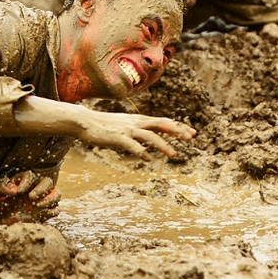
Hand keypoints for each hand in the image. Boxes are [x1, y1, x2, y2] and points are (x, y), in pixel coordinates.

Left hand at [0, 170, 60, 224]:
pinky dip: (52, 211)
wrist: (2, 225)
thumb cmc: (0, 208)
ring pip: (56, 193)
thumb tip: (12, 189)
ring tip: (38, 206)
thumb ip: (0, 189)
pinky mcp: (47, 212)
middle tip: (31, 197)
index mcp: (25, 182)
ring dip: (50, 199)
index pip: (30, 175)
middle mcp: (37, 188)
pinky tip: (42, 214)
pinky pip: (56, 209)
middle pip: (47, 181)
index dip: (26, 181)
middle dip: (41, 188)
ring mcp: (43, 200)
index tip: (19, 191)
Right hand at [74, 108, 196, 159]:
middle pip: (161, 125)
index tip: (192, 133)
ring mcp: (127, 130)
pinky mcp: (118, 138)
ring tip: (173, 155)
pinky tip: (148, 159)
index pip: (163, 121)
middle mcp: (136, 123)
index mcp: (139, 119)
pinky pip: (132, 146)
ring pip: (149, 136)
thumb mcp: (125, 125)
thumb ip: (138, 129)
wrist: (85, 121)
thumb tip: (149, 139)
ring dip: (162, 145)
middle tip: (191, 139)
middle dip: (177, 131)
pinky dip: (141, 152)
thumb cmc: (105, 125)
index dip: (178, 127)